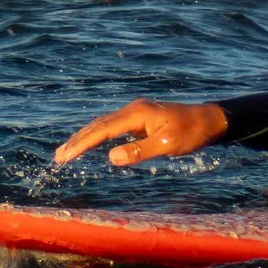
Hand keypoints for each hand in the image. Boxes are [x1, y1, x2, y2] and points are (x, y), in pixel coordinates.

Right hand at [53, 99, 228, 167]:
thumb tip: (111, 158)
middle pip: (98, 125)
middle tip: (58, 157)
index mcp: (137, 113)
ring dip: (85, 138)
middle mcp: (133, 109)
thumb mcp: (167, 146)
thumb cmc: (192, 133)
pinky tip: (91, 144)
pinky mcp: (140, 118)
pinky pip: (113, 126)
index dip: (82, 144)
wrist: (210, 120)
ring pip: (103, 124)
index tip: (65, 157)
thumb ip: (139, 151)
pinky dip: (98, 135)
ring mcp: (136, 112)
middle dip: (77, 141)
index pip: (103, 130)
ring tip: (67, 152)